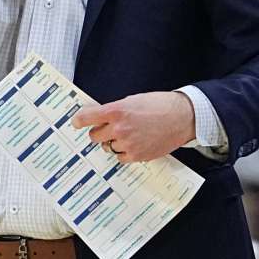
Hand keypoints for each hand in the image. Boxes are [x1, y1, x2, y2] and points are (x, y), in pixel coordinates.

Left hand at [72, 91, 195, 162]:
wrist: (182, 117)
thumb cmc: (159, 105)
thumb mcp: (132, 100)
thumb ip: (114, 110)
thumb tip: (99, 117)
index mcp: (117, 111)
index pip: (87, 117)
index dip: (79, 120)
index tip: (76, 122)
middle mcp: (119, 128)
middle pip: (95, 136)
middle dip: (99, 132)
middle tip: (109, 128)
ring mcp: (128, 144)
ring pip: (107, 147)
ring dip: (112, 142)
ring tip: (127, 135)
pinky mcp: (137, 156)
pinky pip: (120, 157)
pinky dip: (123, 152)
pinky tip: (134, 144)